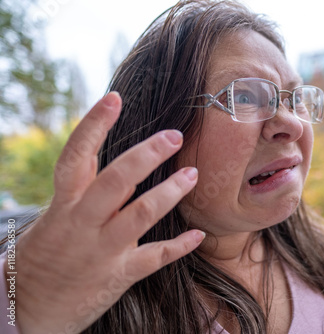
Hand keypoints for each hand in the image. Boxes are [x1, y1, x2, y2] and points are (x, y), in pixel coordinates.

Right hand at [9, 92, 204, 333]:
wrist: (26, 309)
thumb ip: (82, 192)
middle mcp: (82, 223)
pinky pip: (153, 258)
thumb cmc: (46, 254)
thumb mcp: (55, 217)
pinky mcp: (118, 276)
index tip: (113, 98)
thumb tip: (115, 160)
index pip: (75, 157)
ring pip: (140, 214)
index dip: (93, 126)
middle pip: (115, 180)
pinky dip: (178, 246)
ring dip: (169, 192)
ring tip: (192, 173)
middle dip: (146, 155)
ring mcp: (101, 250)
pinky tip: (198, 234)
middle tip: (174, 135)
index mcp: (63, 205)